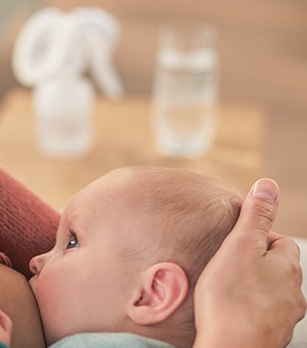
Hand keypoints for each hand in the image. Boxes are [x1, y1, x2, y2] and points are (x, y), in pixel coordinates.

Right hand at [194, 179, 305, 346]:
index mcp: (288, 267)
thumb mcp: (240, 247)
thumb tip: (268, 185)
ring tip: (224, 291)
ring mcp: (284, 317)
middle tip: (225, 266)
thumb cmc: (231, 300)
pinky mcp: (270, 336)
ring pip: (270, 295)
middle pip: (276, 269)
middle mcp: (293, 293)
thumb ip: (254, 217)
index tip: (234, 244)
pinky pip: (260, 317)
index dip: (256, 239)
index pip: (280, 241)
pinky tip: (228, 313)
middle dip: (254, 265)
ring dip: (252, 290)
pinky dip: (247, 312)